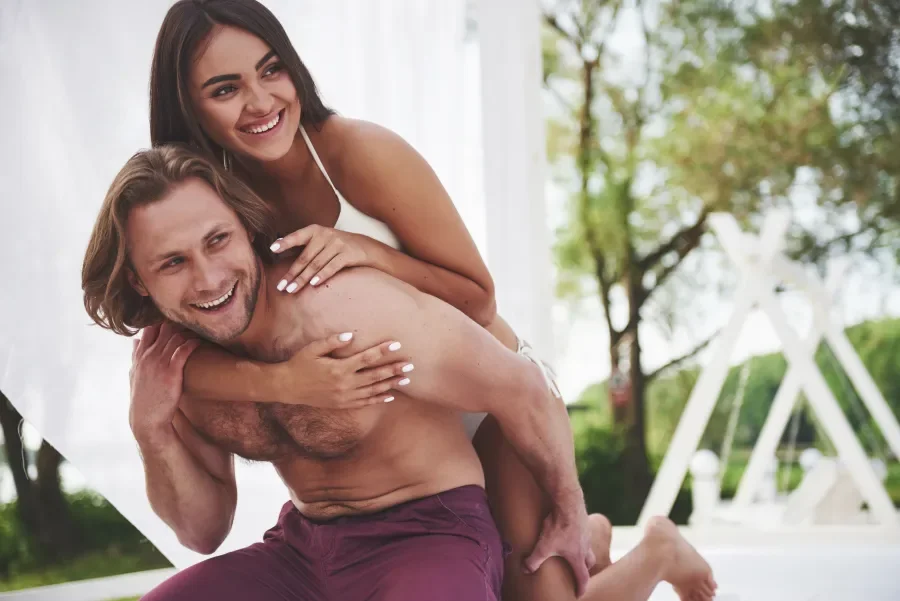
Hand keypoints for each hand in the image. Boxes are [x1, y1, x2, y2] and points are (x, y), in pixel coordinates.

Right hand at [129, 321, 201, 443]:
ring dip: (188, 333)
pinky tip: (198, 342)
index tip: (175, 324)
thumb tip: (135, 341)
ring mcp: (159, 364)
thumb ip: (135, 356)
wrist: (147, 419)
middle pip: (164, 330)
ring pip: (175, 337)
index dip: (163, 324)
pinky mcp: (171, 373)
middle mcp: (148, 357)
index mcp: (139, 356)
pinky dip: (192, 343)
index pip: (149, 330)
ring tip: (198, 333)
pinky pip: (183, 351)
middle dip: (179, 325)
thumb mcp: (134, 374)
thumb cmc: (142, 397)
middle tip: (192, 327)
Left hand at [270, 225, 373, 292]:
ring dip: (303, 278)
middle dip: (292, 273)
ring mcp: (338, 244)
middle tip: (281, 286)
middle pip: (305, 256)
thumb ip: (304, 244)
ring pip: (316, 263)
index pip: (298, 236)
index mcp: (316, 230)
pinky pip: (333, 266)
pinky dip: (322, 275)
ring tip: (292, 289)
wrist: (366, 247)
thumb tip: (278, 247)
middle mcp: (326, 234)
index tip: (272, 249)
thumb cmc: (337, 246)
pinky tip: (313, 284)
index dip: (285, 242)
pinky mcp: (349, 254)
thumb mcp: (321, 240)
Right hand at [273, 332, 413, 408]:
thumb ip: (332, 341)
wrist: (288, 387)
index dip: (382, 351)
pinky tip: (390, 396)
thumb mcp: (313, 349)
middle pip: (375, 376)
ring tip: (406, 379)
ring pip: (373, 390)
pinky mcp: (342, 404)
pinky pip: (364, 402)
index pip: (366, 358)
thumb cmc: (300, 364)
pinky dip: (378, 399)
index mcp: (339, 368)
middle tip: (410, 365)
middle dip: (394, 369)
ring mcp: (345, 396)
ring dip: (391, 384)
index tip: (396, 344)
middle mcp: (345, 384)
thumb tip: (351, 336)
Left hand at [524, 496, 595, 597]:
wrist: (568, 501)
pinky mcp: (583, 520)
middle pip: (589, 562)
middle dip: (585, 568)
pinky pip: (583, 531)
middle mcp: (585, 546)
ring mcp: (586, 532)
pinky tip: (570, 530)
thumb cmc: (558, 526)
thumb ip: (533, 560)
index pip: (583, 577)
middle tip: (579, 571)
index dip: (581, 587)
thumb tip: (525, 569)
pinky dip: (579, 535)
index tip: (579, 594)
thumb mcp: (543, 546)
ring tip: (573, 549)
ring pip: (588, 545)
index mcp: (578, 556)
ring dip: (583, 550)